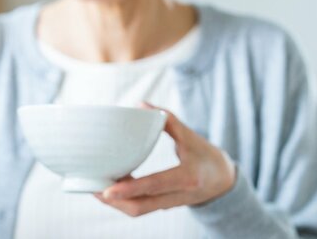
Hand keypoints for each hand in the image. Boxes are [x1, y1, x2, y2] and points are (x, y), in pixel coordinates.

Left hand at [94, 103, 235, 216]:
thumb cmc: (207, 156)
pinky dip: (124, 199)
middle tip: (92, 187)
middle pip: (140, 207)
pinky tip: (111, 185)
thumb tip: (142, 105)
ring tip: (96, 185)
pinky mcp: (163, 205)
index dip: (128, 189)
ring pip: (138, 210)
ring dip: (115, 202)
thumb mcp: (192, 136)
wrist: (224, 182)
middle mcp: (177, 196)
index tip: (107, 190)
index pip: (153, 185)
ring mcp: (169, 204)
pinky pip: (140, 206)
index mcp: (186, 178)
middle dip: (113, 201)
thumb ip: (168, 120)